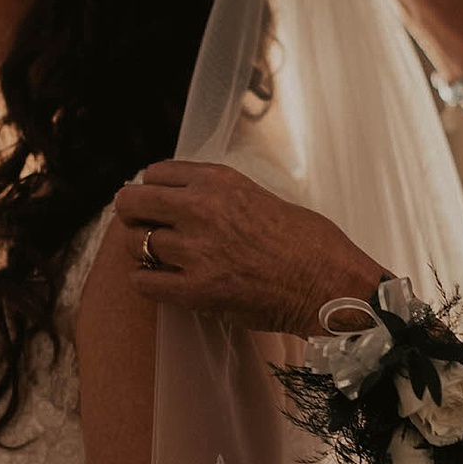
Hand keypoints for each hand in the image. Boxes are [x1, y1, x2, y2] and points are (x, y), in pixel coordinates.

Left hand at [113, 161, 386, 335]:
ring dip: (142, 253)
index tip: (155, 204)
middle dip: (132, 217)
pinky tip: (161, 284)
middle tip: (143, 231)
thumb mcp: (263, 198)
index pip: (154, 173)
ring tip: (160, 262)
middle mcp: (202, 209)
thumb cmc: (310, 245)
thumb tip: (191, 203)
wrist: (332, 285)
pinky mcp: (197, 290)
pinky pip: (143, 282)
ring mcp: (196, 250)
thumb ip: (222, 198)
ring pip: (133, 243)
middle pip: (130, 202)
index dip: (150, 191)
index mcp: (220, 181)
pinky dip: (146, 282)